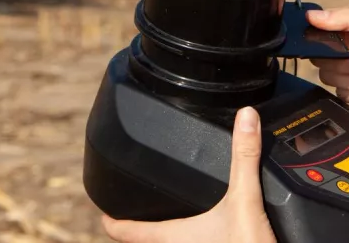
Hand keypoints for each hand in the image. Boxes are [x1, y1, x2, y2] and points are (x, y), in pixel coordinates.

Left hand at [102, 107, 276, 242]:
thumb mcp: (246, 200)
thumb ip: (244, 158)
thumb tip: (246, 118)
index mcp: (176, 236)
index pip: (129, 232)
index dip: (113, 222)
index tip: (102, 215)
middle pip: (151, 241)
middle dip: (144, 227)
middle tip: (137, 210)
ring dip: (171, 234)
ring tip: (170, 217)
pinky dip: (198, 236)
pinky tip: (213, 229)